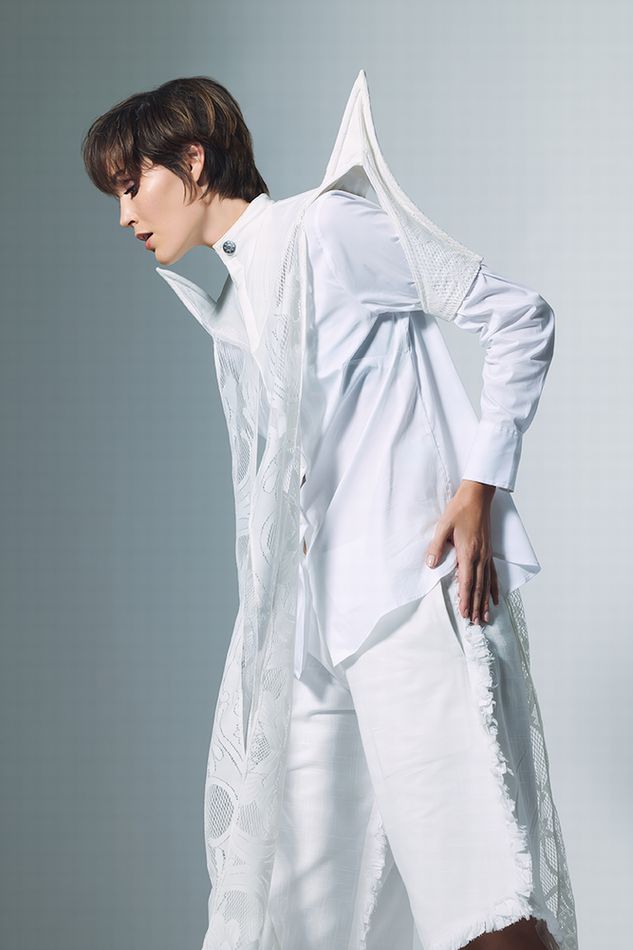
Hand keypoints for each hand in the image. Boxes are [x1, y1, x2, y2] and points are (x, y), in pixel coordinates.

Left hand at [424, 479, 499, 623]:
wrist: (477, 496)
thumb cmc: (459, 510)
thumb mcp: (443, 526)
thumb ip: (437, 546)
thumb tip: (431, 564)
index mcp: (468, 552)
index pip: (467, 582)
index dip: (466, 599)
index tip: (465, 614)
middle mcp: (480, 556)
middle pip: (479, 586)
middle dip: (476, 606)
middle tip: (475, 623)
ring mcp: (487, 554)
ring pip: (487, 583)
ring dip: (485, 601)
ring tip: (486, 617)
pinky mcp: (489, 551)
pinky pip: (493, 574)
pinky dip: (494, 588)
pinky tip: (495, 598)